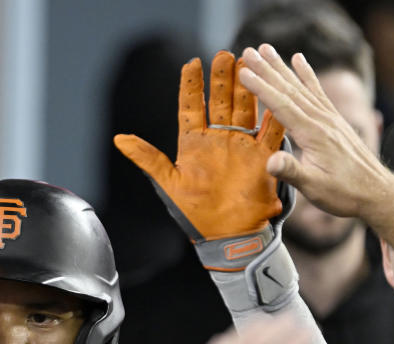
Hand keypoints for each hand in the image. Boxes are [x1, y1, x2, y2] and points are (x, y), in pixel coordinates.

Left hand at [114, 51, 285, 247]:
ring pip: (245, 108)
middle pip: (221, 102)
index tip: (191, 63)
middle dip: (222, 78)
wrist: (227, 238)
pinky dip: (274, 114)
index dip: (191, 86)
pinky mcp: (263, 157)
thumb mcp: (168, 183)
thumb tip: (118, 138)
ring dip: (247, 87)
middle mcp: (218, 140)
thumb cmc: (195, 215)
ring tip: (248, 62)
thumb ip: (147, 158)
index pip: (190, 107)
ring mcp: (241, 146)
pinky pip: (270, 131)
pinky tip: (275, 95)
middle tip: (225, 55)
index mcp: (193, 144)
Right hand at [238, 45, 393, 220]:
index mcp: (313, 134)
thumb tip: (269, 161)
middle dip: (267, 69)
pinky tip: (299, 61)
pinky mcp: (334, 120)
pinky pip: (317, 92)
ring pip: (301, 86)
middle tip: (248, 50)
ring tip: (266, 49)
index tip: (244, 72)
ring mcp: (330, 118)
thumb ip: (292, 171)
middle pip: (290, 89)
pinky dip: (306, 75)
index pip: (282, 105)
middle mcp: (322, 120)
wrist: (377, 192)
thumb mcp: (314, 187)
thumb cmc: (344, 193)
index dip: (262, 88)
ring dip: (282, 67)